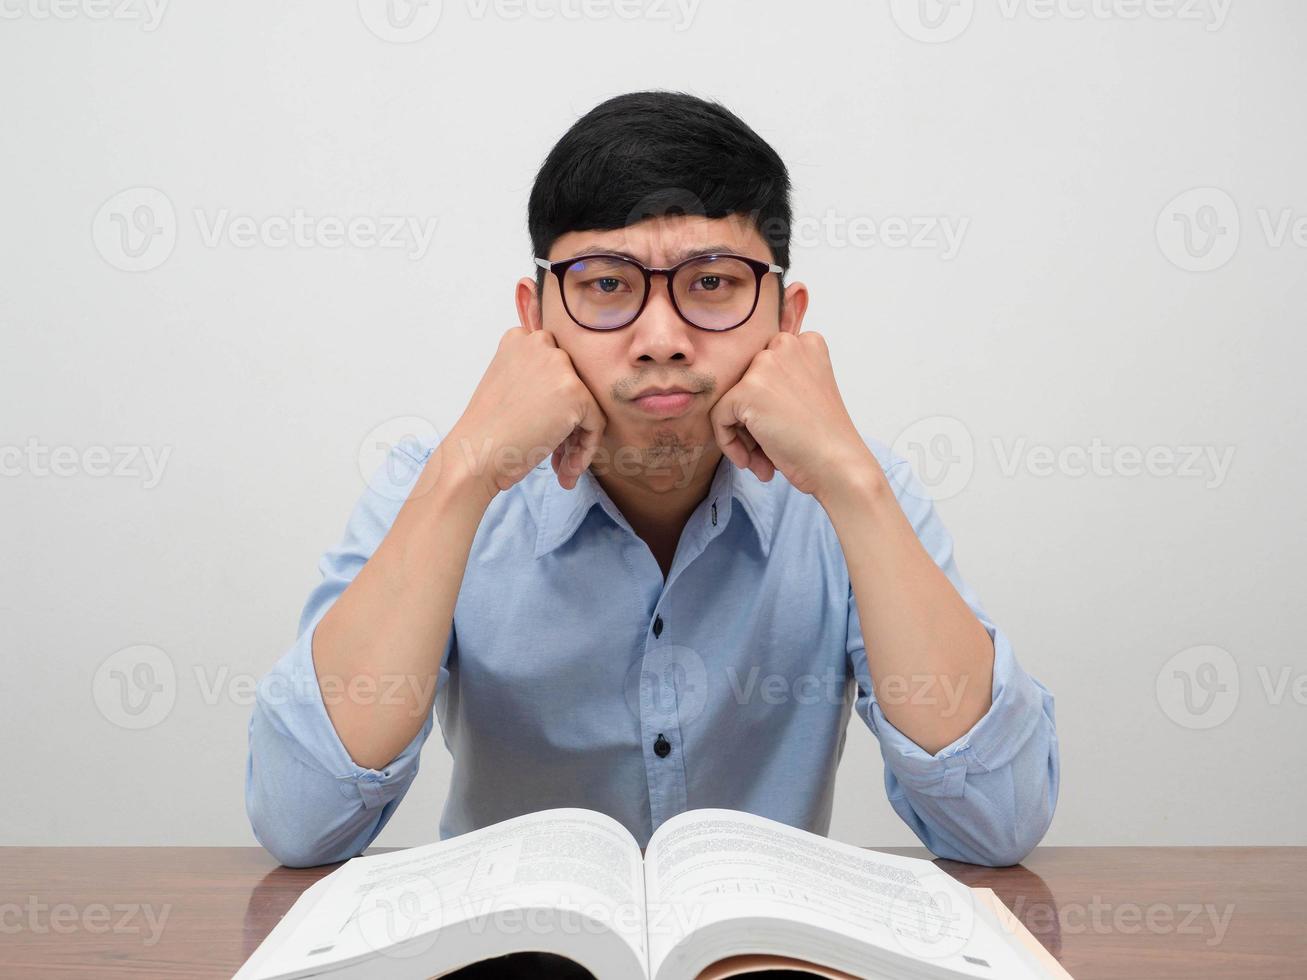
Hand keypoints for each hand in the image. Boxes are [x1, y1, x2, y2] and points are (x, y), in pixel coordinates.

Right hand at [446, 327, 606, 495]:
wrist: (474, 454)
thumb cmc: (486, 431)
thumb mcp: (506, 387)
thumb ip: (535, 380)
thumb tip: (568, 399)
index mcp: (519, 339)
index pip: (555, 369)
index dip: (553, 405)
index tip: (544, 432)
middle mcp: (540, 343)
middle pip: (573, 386)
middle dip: (567, 424)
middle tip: (556, 457)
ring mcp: (559, 366)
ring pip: (587, 406)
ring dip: (577, 441)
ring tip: (562, 469)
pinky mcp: (575, 392)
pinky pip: (596, 424)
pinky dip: (586, 450)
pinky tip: (567, 470)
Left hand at [709, 331, 870, 499]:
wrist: (838, 464)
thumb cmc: (825, 440)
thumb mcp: (809, 394)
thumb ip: (780, 383)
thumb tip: (738, 397)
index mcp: (806, 343)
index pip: (764, 372)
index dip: (768, 407)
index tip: (782, 431)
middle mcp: (786, 345)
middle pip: (745, 384)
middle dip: (752, 422)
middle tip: (768, 452)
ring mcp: (765, 365)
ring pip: (730, 402)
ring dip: (743, 436)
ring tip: (763, 462)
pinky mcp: (747, 390)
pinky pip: (719, 418)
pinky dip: (729, 444)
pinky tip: (752, 462)